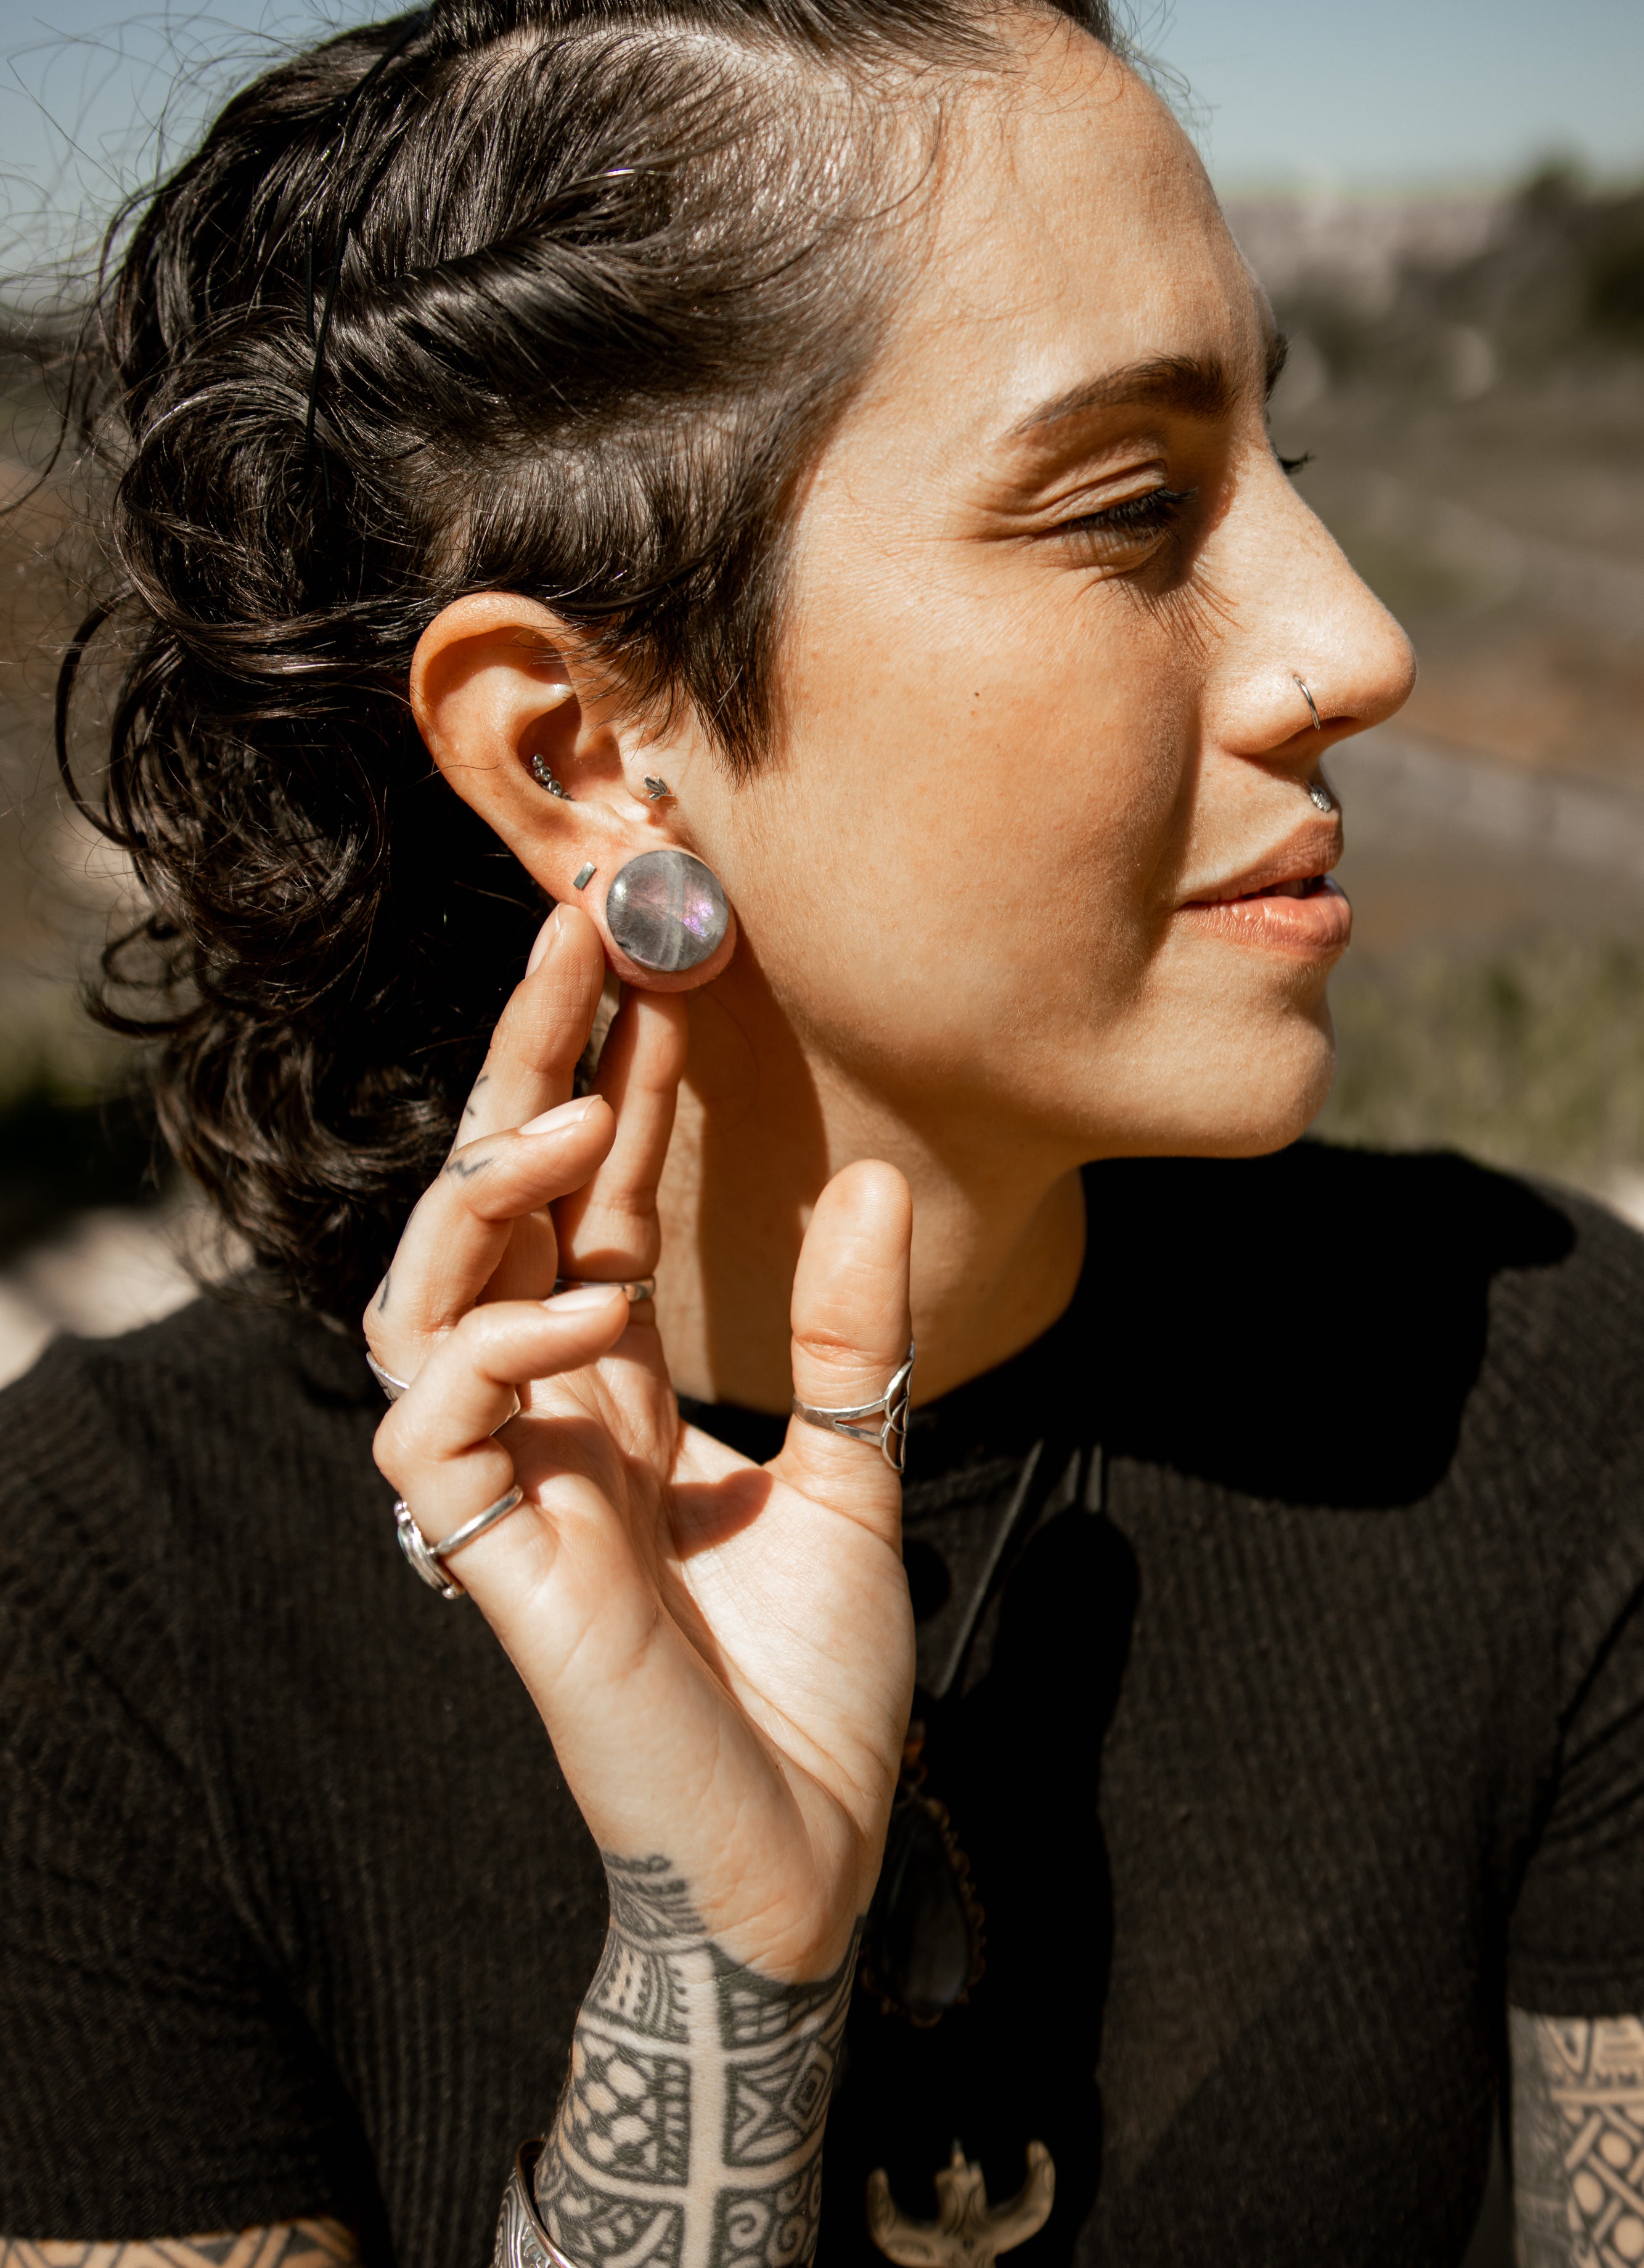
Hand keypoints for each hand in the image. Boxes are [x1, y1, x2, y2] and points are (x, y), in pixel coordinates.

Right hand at [365, 906, 915, 1980]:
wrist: (808, 1857)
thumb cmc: (813, 1683)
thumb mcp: (855, 1479)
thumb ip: (851, 1343)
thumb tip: (870, 1184)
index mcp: (620, 1388)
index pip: (590, 1202)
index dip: (613, 1082)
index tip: (656, 967)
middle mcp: (548, 1414)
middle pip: (495, 1210)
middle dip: (526, 1069)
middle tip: (580, 931)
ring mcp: (510, 1483)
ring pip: (421, 1299)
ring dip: (482, 1200)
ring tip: (559, 1126)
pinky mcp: (492, 1561)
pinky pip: (437, 1428)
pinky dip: (497, 1356)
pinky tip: (583, 1323)